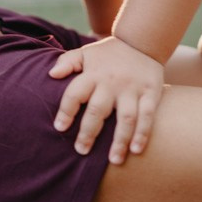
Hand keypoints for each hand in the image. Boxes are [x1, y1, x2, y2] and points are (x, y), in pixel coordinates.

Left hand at [49, 37, 164, 164]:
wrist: (143, 41)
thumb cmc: (109, 53)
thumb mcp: (86, 53)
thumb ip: (68, 62)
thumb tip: (51, 75)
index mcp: (93, 74)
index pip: (75, 93)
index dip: (66, 111)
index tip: (60, 128)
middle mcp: (112, 83)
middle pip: (98, 110)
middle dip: (88, 132)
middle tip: (81, 151)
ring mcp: (132, 89)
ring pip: (126, 118)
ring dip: (119, 140)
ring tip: (113, 160)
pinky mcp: (151, 93)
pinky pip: (147, 116)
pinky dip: (143, 134)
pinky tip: (136, 150)